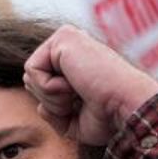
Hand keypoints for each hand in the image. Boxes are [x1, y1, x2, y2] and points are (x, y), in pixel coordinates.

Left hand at [23, 25, 157, 146]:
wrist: (127, 108)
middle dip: (51, 102)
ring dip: (52, 97)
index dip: (58, 107)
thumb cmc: (109, 118)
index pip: (43, 87)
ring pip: (30, 77)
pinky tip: (74, 84)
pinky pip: (32, 70)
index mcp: (77, 62)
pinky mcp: (63, 36)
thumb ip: (54, 113)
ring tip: (79, 92)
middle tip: (80, 100)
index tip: (86, 106)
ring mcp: (68, 37)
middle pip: (32, 82)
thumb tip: (40, 107)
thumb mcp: (75, 122)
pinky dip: (50, 88)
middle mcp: (72, 45)